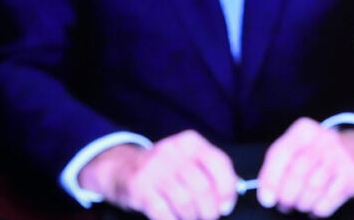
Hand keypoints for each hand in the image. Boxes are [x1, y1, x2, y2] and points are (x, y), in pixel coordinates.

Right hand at [77, 130, 238, 219]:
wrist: (121, 166)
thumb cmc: (164, 167)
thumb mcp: (187, 158)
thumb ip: (210, 170)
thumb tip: (232, 192)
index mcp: (190, 142)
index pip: (219, 164)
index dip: (227, 189)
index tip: (226, 205)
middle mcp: (173, 152)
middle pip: (203, 188)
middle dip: (210, 209)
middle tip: (209, 216)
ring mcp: (154, 169)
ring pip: (185, 202)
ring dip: (192, 217)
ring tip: (192, 218)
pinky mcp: (140, 188)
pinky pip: (164, 213)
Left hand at [256, 117, 353, 216]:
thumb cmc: (323, 153)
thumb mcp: (301, 147)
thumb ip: (280, 164)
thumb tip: (266, 195)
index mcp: (305, 131)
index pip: (280, 154)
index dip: (270, 179)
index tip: (267, 198)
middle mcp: (324, 140)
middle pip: (297, 174)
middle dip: (287, 196)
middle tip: (285, 204)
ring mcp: (341, 157)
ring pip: (312, 189)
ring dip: (303, 203)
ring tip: (301, 204)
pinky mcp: (352, 175)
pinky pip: (328, 201)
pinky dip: (318, 209)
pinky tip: (317, 206)